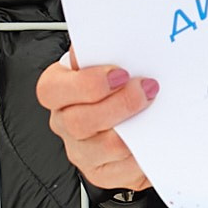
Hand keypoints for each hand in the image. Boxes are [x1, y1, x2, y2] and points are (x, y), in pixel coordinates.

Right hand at [37, 52, 155, 192]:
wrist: (133, 116)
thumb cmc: (116, 83)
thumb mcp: (109, 60)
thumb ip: (106, 49)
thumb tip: (117, 35)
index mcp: (59, 90)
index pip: (52, 90)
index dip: (86, 83)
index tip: (120, 73)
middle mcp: (65, 122)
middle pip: (78, 122)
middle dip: (119, 105)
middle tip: (147, 89)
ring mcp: (82, 151)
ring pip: (103, 147)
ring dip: (134, 129)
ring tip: (155, 111)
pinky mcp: (102, 172)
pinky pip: (122, 170)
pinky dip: (142, 155)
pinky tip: (154, 138)